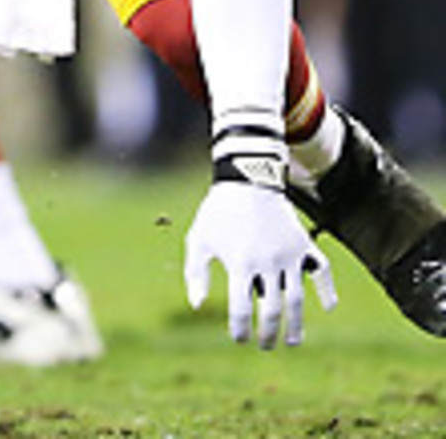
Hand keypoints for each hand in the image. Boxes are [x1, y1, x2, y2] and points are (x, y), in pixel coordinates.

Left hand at [184, 181, 336, 347]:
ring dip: (296, 323)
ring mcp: (289, 254)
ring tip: (292, 340)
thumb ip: (195, 273)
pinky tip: (328, 307)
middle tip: (265, 345)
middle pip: (272, 310)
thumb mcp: (199, 239)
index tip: (240, 339)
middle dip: (268, 333)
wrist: (247, 177)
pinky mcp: (303, 244)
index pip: (241, 309)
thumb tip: (197, 306)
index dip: (240, 328)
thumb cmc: (218, 211)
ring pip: (297, 298)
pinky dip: (327, 290)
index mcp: (240, 263)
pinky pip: (321, 271)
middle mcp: (267, 263)